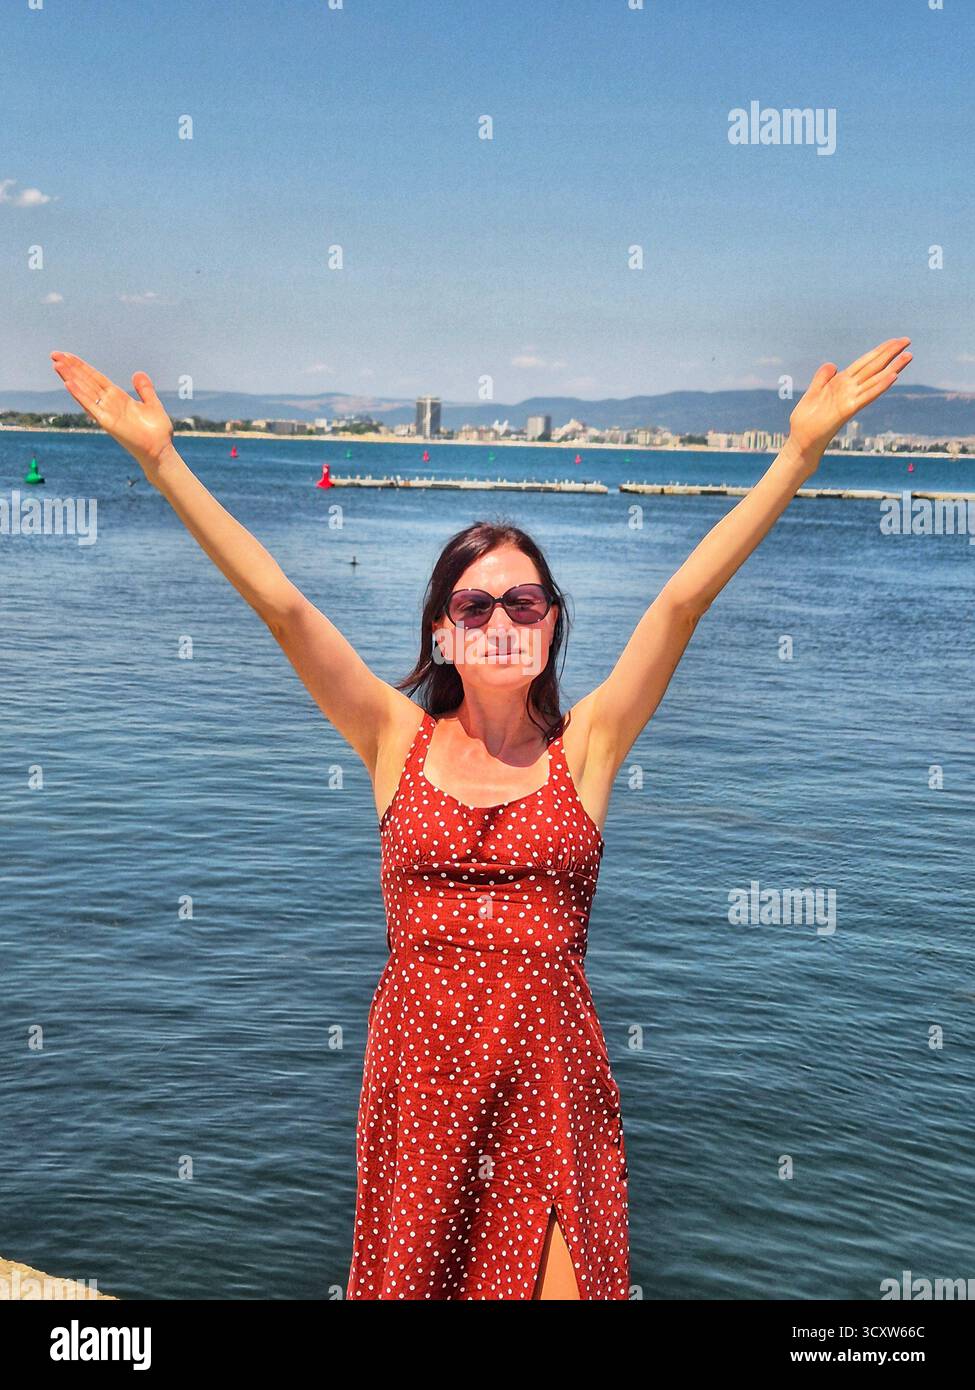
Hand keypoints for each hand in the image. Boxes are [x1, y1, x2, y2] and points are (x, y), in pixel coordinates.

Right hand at [49, 351, 174, 476]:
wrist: (160, 452)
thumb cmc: (157, 433)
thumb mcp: (152, 404)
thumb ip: (144, 389)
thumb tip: (137, 373)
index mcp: (119, 398)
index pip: (96, 378)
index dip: (82, 367)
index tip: (68, 356)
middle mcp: (110, 404)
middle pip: (86, 382)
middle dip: (71, 368)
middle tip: (54, 354)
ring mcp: (107, 413)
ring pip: (85, 391)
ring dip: (70, 378)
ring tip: (56, 364)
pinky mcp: (108, 423)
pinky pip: (91, 407)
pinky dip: (80, 396)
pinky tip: (68, 384)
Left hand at [788, 337, 911, 462]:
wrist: (801, 442)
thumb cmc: (807, 421)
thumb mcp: (813, 393)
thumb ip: (822, 378)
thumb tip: (833, 365)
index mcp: (841, 383)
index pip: (865, 363)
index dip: (879, 351)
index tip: (895, 340)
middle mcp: (849, 390)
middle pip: (873, 367)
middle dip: (890, 353)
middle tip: (908, 340)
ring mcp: (850, 399)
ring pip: (875, 380)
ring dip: (893, 368)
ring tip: (909, 355)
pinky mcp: (847, 410)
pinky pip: (866, 396)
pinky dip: (880, 386)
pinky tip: (893, 377)